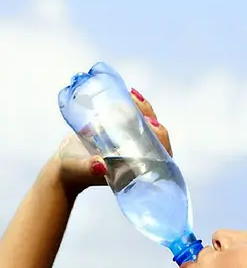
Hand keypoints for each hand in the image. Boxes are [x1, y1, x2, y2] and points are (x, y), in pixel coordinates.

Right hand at [53, 89, 172, 196]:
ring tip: (133, 95)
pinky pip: (133, 117)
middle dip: (151, 118)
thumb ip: (89, 170)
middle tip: (139, 103)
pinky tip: (129, 94)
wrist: (65, 166)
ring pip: (146, 124)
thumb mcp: (80, 170)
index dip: (161, 139)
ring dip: (143, 109)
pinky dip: (132, 106)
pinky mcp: (121, 131)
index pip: (160, 154)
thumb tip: (99, 166)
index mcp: (137, 168)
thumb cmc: (73, 173)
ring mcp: (131, 142)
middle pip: (155, 136)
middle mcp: (138, 154)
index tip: (152, 125)